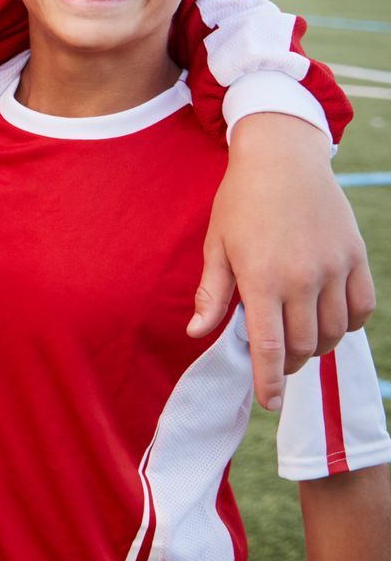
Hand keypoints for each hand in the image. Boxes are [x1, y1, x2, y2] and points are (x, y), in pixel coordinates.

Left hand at [192, 112, 372, 408]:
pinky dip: (348, 325)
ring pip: (334, 332)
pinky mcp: (356, 257)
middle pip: (303, 345)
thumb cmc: (240, 202)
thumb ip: (212, 294)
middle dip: (288, 363)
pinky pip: (362, 309)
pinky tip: (329, 320)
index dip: (269, 380)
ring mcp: (334, 268)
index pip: (268, 345)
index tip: (270, 402)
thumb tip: (198, 333)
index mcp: (261, 278)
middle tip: (275, 361)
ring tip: (298, 339)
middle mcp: (302, 277)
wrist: (283, 158)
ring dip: (317, 346)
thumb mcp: (217, 245)